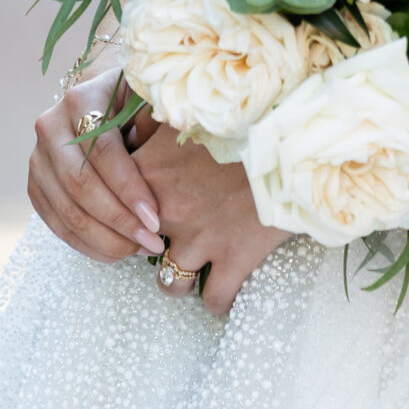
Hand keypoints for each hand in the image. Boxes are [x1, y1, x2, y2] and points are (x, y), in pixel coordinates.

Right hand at [29, 70, 165, 262]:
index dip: (128, 189)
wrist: (104, 99)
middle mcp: (51, 128)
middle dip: (119, 221)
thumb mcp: (149, 97)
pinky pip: (58, 225)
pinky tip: (117, 251)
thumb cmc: (136, 99)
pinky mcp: (36, 186)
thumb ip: (156, 120)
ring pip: (67, 212)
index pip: (102, 152)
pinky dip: (88, 244)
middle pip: (80, 186)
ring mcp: (38, 159)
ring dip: (106, 240)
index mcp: (81, 99)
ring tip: (140, 249)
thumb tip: (169, 153)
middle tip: (152, 242)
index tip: (155, 218)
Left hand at [134, 126, 291, 317]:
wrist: (299, 135)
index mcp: (153, 170)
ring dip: (177, 276)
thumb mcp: (195, 110)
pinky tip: (225, 286)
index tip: (135, 206)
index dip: (121, 207)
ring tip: (191, 266)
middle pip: (134, 247)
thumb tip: (134, 127)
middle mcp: (169, 209)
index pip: (110, 200)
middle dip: (145, 247)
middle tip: (161, 239)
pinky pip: (215, 298)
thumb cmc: (248, 116)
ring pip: (169, 282)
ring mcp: (201, 238)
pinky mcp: (235, 258)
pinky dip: (219, 298)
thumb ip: (154, 120)